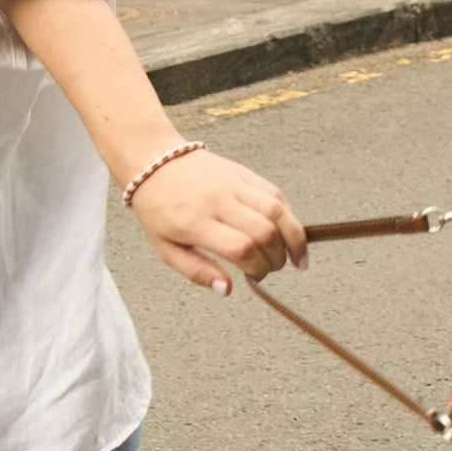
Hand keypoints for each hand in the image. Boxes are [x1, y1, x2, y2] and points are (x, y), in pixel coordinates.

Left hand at [130, 149, 308, 295]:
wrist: (153, 161)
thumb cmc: (158, 210)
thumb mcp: (165, 248)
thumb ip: (196, 271)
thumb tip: (227, 289)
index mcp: (194, 222)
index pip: (240, 247)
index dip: (257, 268)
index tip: (255, 277)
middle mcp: (217, 200)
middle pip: (264, 230)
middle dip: (277, 258)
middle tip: (274, 268)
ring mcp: (232, 182)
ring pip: (277, 209)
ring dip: (294, 237)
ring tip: (298, 259)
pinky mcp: (242, 172)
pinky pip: (274, 193)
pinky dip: (287, 215)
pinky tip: (289, 232)